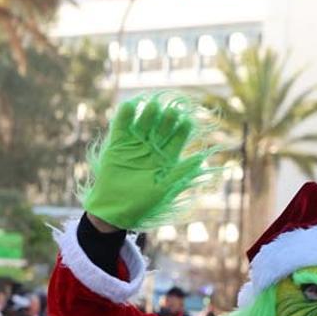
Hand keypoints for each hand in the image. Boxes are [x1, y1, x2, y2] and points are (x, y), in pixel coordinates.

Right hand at [82, 94, 206, 230]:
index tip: (187, 121)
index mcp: (166, 159)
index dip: (182, 130)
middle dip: (167, 120)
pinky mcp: (117, 144)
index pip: (177, 139)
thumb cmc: (141, 203)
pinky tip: (130, 106)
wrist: (114, 209)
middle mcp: (152, 148)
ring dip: (148, 114)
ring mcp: (135, 144)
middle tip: (172, 111)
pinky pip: (121, 126)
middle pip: (162, 128)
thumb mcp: (164, 189)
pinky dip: (125, 115)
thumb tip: (202, 159)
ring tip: (153, 106)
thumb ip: (181, 173)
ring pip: (144, 124)